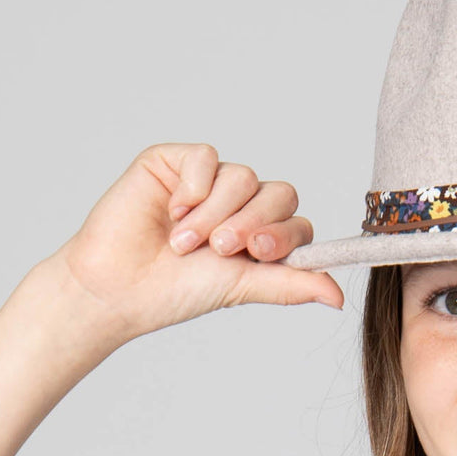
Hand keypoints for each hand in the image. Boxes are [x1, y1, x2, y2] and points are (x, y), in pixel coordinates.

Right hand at [48, 142, 344, 343]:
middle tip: (222, 249)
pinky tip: (171, 212)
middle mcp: (238, 205)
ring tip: (184, 243)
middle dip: (253, 222)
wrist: (118, 287)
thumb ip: (291, 284)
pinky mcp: (175, 162)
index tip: (259, 252)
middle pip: (277, 193)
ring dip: (215, 215)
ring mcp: (208, 182)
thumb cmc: (174, 292)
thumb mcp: (242, 288)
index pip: (296, 222)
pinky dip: (194, 188)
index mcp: (258, 236)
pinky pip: (207, 158)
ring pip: (243, 177)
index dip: (284, 234)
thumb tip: (338, 297)